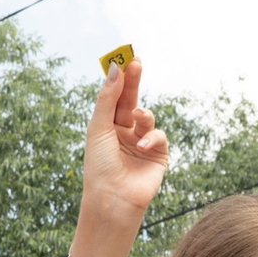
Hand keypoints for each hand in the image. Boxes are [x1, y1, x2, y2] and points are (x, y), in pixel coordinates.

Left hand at [81, 60, 168, 220]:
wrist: (112, 199)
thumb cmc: (99, 166)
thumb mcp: (99, 128)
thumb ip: (108, 99)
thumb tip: (114, 69)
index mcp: (107, 126)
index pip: (114, 96)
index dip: (119, 78)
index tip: (123, 58)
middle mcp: (124, 132)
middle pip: (131, 99)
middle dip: (134, 81)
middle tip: (136, 62)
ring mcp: (141, 142)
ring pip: (147, 116)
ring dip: (142, 114)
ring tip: (136, 117)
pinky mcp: (157, 155)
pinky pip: (159, 135)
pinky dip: (152, 136)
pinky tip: (142, 145)